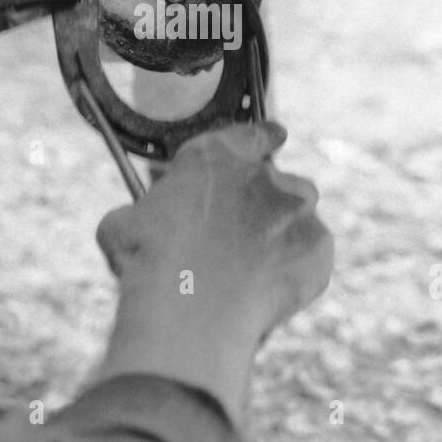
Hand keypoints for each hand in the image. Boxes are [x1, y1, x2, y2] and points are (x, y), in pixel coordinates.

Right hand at [95, 123, 332, 422]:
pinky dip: (297, 272)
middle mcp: (265, 173)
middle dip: (267, 206)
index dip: (264, 139)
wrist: (191, 308)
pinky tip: (267, 293)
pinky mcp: (319, 246)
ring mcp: (298, 209)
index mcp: (218, 155)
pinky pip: (313, 257)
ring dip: (284, 237)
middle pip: (280, 183)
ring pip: (300, 218)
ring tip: (255, 274)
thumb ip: (141, 213)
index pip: (254, 133)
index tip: (274, 139)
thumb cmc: (149, 264)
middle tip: (241, 241)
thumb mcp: (123, 225)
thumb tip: (132, 224)